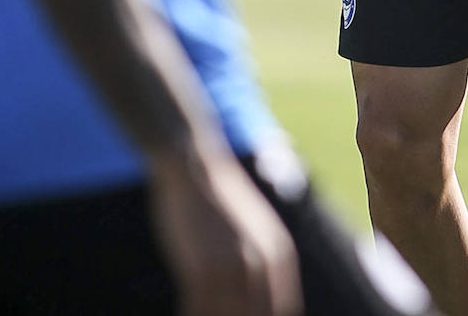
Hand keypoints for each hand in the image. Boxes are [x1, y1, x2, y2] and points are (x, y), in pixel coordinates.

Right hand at [149, 148, 303, 315]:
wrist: (195, 165)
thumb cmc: (219, 204)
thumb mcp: (254, 233)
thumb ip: (262, 267)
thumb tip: (263, 301)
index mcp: (279, 257)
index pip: (282, 312)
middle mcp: (263, 265)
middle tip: (217, 315)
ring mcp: (234, 266)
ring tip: (197, 311)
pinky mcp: (204, 268)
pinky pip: (199, 311)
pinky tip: (185, 315)